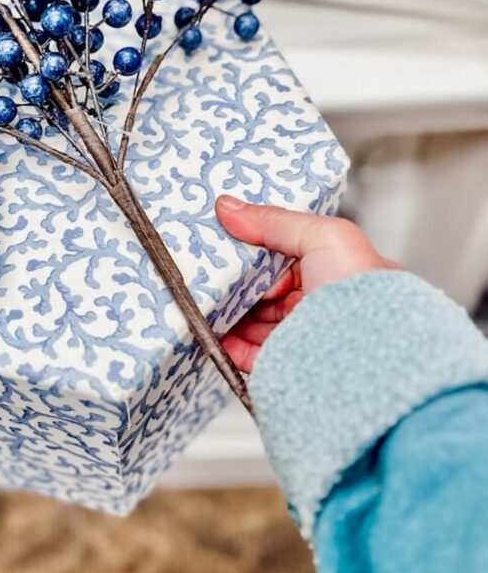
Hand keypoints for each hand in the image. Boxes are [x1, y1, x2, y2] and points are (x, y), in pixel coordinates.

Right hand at [215, 196, 397, 372]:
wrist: (368, 356)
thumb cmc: (362, 294)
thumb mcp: (325, 237)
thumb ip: (276, 221)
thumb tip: (230, 207)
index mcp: (335, 273)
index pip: (287, 256)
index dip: (258, 248)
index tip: (228, 239)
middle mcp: (320, 306)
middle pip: (265, 289)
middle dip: (237, 280)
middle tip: (210, 268)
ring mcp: (302, 337)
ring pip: (253, 321)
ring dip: (227, 309)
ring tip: (203, 296)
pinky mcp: (284, 365)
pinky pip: (246, 352)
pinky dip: (225, 340)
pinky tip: (211, 327)